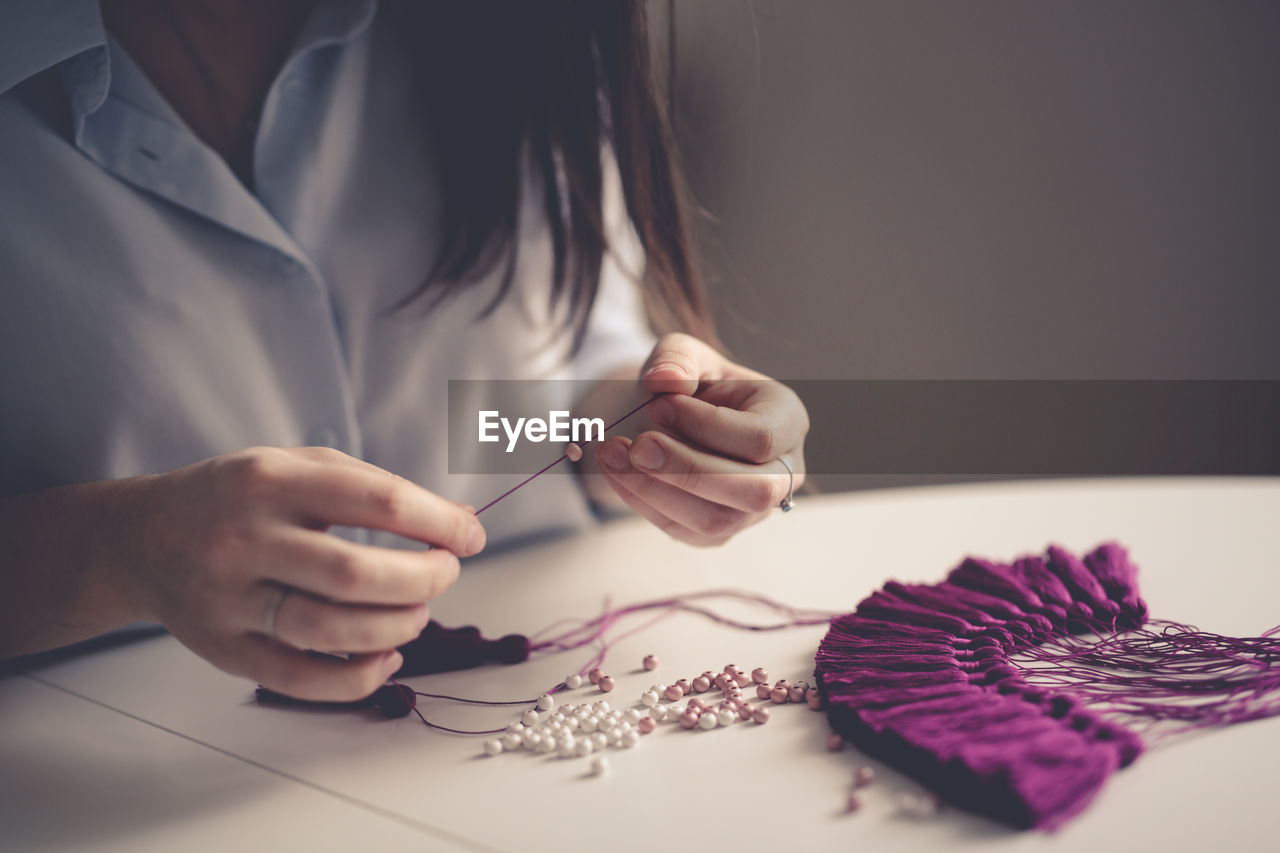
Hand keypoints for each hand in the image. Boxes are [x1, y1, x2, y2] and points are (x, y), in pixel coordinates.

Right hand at [124, 447, 484, 699]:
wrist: (141, 538)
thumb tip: (461, 520)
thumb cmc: (239, 498)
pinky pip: (301, 678)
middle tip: (446, 573)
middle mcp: (245, 538)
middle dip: (424, 578)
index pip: (378, 500)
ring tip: (418, 612)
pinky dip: (359, 676)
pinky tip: (387, 656)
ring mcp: (230, 598)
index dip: (439, 522)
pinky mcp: (223, 650)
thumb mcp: (298, 467)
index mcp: (272, 480)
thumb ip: (375, 487)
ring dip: (397, 626)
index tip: (471, 536)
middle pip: (358, 573)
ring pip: (332, 630)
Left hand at [594, 333, 807, 545]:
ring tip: (612, 456)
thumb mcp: (683, 354)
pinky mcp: (718, 533)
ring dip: (656, 490)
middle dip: (688, 469)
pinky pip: (684, 531)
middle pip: (754, 490)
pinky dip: (643, 502)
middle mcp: (783, 472)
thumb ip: (676, 357)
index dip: (707, 425)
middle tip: (636, 445)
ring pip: (716, 520)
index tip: (658, 405)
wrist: (670, 418)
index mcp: (787, 420)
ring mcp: (753, 510)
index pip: (761, 438)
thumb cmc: (689, 384)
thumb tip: (666, 380)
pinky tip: (617, 472)